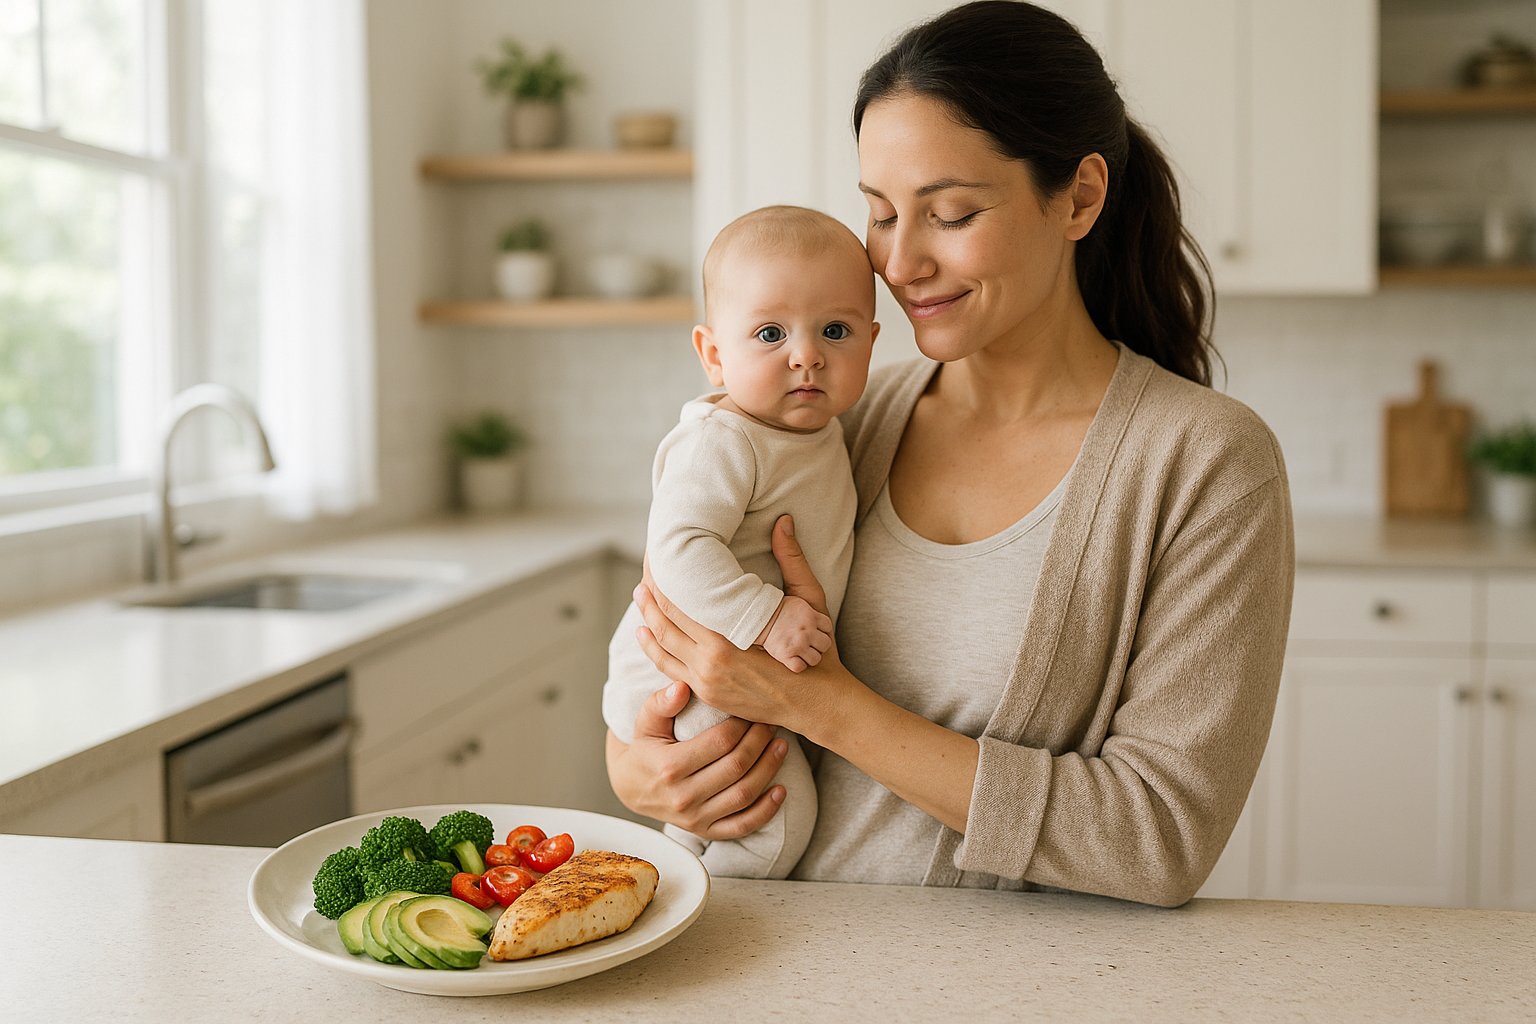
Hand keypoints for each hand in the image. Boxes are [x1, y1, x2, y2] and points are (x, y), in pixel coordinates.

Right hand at [604, 680, 790, 838]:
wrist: (630, 788)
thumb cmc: (645, 748)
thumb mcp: (646, 722)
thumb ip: (661, 702)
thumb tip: (681, 687)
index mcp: (670, 767)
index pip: (719, 742)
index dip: (742, 724)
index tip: (752, 709)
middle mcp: (683, 796)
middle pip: (736, 767)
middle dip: (759, 741)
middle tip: (771, 723)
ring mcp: (695, 818)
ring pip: (743, 795)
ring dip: (768, 769)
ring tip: (781, 746)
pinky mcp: (705, 832)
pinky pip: (741, 826)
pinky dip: (765, 811)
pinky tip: (781, 791)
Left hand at [635, 515, 842, 728]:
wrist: (819, 705)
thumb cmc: (817, 652)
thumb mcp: (809, 602)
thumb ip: (792, 560)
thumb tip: (784, 520)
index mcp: (728, 637)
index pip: (680, 602)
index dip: (665, 578)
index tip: (659, 558)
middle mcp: (710, 661)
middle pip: (665, 623)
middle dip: (651, 597)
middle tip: (642, 575)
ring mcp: (706, 682)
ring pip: (662, 649)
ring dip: (647, 622)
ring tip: (639, 599)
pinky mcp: (708, 695)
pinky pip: (671, 671)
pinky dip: (656, 651)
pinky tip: (649, 637)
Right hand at [761, 595, 832, 671]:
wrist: (759, 616)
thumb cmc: (778, 608)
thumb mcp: (799, 604)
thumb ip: (811, 612)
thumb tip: (817, 618)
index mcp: (812, 617)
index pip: (828, 627)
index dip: (821, 630)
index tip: (814, 631)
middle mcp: (808, 632)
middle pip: (826, 644)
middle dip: (819, 645)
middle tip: (810, 644)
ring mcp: (798, 645)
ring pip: (816, 659)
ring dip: (810, 657)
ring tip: (802, 653)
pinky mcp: (786, 655)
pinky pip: (800, 667)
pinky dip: (798, 665)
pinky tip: (793, 659)